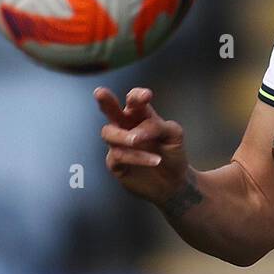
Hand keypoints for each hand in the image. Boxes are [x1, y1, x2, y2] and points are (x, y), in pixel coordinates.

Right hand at [94, 86, 190, 206]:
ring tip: (138, 141)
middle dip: (105, 100)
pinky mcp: (116, 163)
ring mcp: (119, 144)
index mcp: (141, 115)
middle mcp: (127, 126)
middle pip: (110, 110)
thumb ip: (157, 126)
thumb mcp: (173, 134)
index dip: (137, 96)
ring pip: (109, 133)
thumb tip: (136, 132)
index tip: (147, 96)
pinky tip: (154, 160)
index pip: (134, 100)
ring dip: (124, 136)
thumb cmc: (173, 152)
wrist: (174, 181)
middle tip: (99, 92)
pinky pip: (118, 155)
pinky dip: (136, 157)